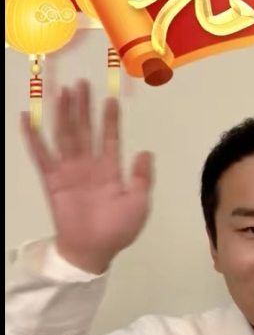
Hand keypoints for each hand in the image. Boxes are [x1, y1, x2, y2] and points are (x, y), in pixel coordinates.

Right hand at [21, 80, 153, 274]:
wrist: (93, 251)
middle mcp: (89, 167)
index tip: (111, 99)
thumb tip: (146, 152)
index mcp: (110, 171)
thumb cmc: (118, 230)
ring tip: (62, 91)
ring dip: (63, 114)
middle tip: (82, 83)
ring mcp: (69, 172)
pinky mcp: (52, 180)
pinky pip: (40, 155)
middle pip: (85, 130)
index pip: (110, 139)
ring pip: (65, 136)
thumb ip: (143, 178)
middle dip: (84, 108)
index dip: (110, 120)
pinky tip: (26, 118)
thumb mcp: (140, 203)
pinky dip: (32, 137)